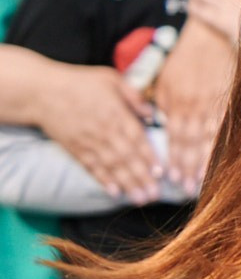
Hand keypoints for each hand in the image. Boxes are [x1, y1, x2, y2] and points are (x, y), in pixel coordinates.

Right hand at [35, 63, 156, 201]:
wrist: (41, 91)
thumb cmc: (80, 82)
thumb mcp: (110, 79)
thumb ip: (133, 96)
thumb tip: (151, 114)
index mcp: (115, 113)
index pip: (137, 138)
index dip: (149, 156)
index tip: (161, 173)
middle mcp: (104, 130)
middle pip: (126, 157)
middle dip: (141, 178)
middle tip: (155, 195)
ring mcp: (88, 141)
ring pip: (111, 166)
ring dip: (126, 184)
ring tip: (140, 200)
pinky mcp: (74, 148)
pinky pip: (90, 167)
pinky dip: (102, 180)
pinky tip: (114, 193)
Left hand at [155, 12, 236, 194]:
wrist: (213, 33)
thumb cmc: (187, 56)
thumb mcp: (166, 78)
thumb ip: (163, 103)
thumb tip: (162, 124)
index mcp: (176, 100)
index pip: (173, 136)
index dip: (172, 158)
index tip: (171, 178)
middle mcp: (194, 105)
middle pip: (189, 142)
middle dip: (186, 166)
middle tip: (184, 188)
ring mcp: (214, 103)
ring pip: (207, 139)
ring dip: (203, 162)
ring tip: (200, 182)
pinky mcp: (231, 99)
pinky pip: (226, 127)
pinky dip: (223, 144)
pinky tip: (223, 159)